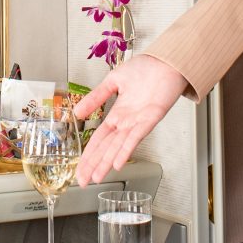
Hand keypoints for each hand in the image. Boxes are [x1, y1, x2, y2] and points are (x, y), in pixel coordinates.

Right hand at [73, 54, 191, 185]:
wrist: (166, 60)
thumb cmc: (146, 68)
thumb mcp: (113, 81)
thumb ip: (95, 98)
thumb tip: (77, 113)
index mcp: (118, 114)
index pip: (99, 139)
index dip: (89, 154)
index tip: (80, 168)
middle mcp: (128, 122)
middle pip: (106, 147)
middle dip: (94, 165)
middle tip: (83, 181)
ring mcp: (139, 122)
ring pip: (119, 146)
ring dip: (107, 162)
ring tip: (97, 178)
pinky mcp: (151, 117)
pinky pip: (136, 137)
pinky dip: (126, 150)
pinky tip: (118, 162)